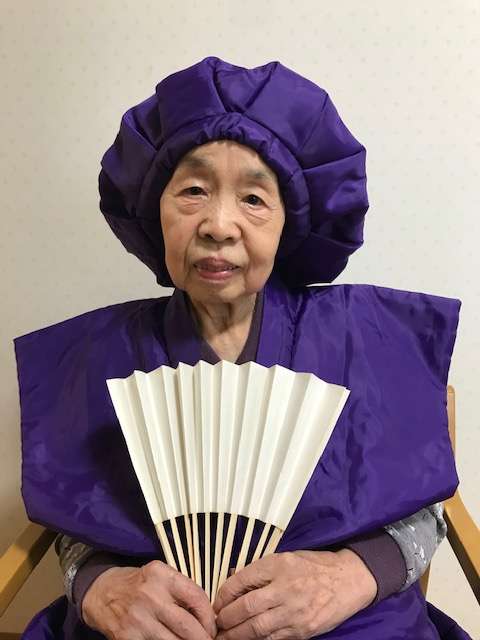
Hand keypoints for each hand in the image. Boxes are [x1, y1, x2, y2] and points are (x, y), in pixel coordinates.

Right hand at [82, 560, 216, 639]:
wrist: (101, 593)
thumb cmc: (138, 584)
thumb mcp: (159, 575)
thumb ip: (181, 590)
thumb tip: (207, 615)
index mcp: (161, 575)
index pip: (196, 597)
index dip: (209, 616)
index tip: (213, 626)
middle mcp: (150, 596)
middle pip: (188, 626)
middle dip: (203, 638)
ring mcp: (138, 619)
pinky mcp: (127, 638)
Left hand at [212, 549, 376, 638]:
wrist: (348, 580)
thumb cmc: (314, 566)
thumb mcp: (286, 558)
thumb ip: (262, 571)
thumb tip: (235, 581)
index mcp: (278, 565)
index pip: (242, 580)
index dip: (224, 593)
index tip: (216, 602)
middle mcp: (285, 588)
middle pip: (246, 607)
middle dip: (226, 618)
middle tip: (215, 623)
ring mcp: (295, 612)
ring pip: (257, 628)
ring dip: (236, 634)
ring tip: (224, 637)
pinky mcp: (303, 630)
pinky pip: (274, 638)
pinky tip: (248, 639)